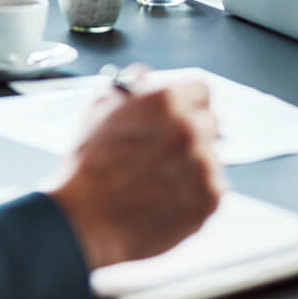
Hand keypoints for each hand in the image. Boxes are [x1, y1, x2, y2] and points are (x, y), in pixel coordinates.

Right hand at [45, 73, 222, 268]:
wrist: (85, 222)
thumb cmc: (87, 169)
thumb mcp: (99, 110)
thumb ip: (132, 87)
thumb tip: (147, 76)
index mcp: (166, 99)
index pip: (200, 88)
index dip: (188, 100)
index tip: (182, 112)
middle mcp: (190, 128)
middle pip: (209, 122)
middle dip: (190, 132)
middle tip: (165, 151)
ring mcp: (204, 165)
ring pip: (210, 157)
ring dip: (192, 164)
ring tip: (158, 180)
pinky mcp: (209, 199)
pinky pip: (212, 187)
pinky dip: (194, 193)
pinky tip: (166, 198)